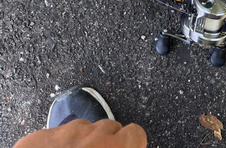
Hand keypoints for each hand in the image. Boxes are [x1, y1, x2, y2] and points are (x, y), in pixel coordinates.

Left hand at [13, 119, 146, 147]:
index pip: (135, 133)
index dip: (131, 144)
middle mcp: (94, 137)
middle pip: (110, 128)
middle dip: (107, 143)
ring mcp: (66, 133)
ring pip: (84, 129)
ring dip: (83, 143)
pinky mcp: (41, 137)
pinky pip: (57, 134)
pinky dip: (58, 146)